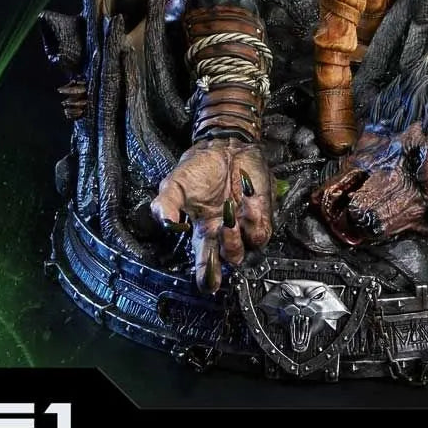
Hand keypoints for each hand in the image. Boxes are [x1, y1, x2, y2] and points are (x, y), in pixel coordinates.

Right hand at [151, 136, 273, 292]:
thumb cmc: (200, 167)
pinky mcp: (260, 215)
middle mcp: (224, 234)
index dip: (207, 276)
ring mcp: (243, 226)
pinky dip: (255, 219)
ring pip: (245, 249)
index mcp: (203, 232)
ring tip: (230, 212)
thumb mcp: (175, 185)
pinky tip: (246, 199)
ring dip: (237, 235)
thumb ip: (166, 204)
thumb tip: (167, 223)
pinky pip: (261, 231)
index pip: (205, 263)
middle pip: (227, 261)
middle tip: (220, 233)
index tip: (209, 282)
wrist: (223, 145)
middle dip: (225, 257)